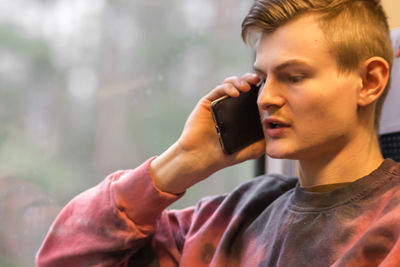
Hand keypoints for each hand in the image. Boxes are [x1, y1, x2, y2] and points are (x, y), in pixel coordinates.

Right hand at [151, 73, 265, 193]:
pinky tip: (235, 93)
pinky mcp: (208, 101)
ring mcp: (220, 102)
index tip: (271, 88)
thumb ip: (267, 138)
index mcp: (243, 113)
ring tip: (248, 86)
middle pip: (243, 85)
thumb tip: (281, 127)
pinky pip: (219, 89)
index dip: (262, 89)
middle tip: (260, 80)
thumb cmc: (227, 154)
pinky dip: (228, 87)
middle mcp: (232, 105)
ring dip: (240, 81)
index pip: (254, 95)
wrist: (203, 157)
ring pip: (231, 83)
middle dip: (252, 79)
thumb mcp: (254, 148)